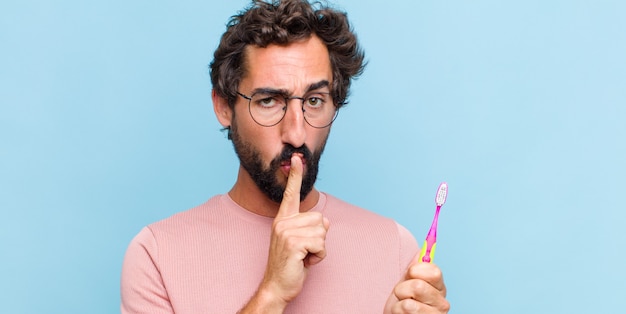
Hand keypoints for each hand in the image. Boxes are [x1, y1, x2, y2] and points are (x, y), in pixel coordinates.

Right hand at [243, 154, 329, 311]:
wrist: (277, 286)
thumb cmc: (290, 264)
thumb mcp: (301, 242)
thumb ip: (310, 227)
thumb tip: (326, 221)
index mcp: (283, 219)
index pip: (291, 194)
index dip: (295, 175)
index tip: (298, 158)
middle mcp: (282, 223)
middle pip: (320, 218)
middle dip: (319, 238)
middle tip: (303, 251)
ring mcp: (286, 233)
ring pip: (322, 231)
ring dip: (319, 248)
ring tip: (304, 256)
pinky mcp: (293, 244)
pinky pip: (320, 244)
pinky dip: (318, 256)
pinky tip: (305, 262)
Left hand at [384, 256, 449, 313]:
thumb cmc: (404, 298)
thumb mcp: (408, 279)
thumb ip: (416, 266)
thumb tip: (422, 249)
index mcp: (440, 287)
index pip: (434, 272)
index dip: (416, 270)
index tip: (410, 273)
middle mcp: (442, 304)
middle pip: (418, 287)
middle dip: (403, 288)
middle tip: (403, 294)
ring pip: (408, 304)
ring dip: (398, 303)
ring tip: (402, 306)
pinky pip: (403, 312)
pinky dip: (396, 312)